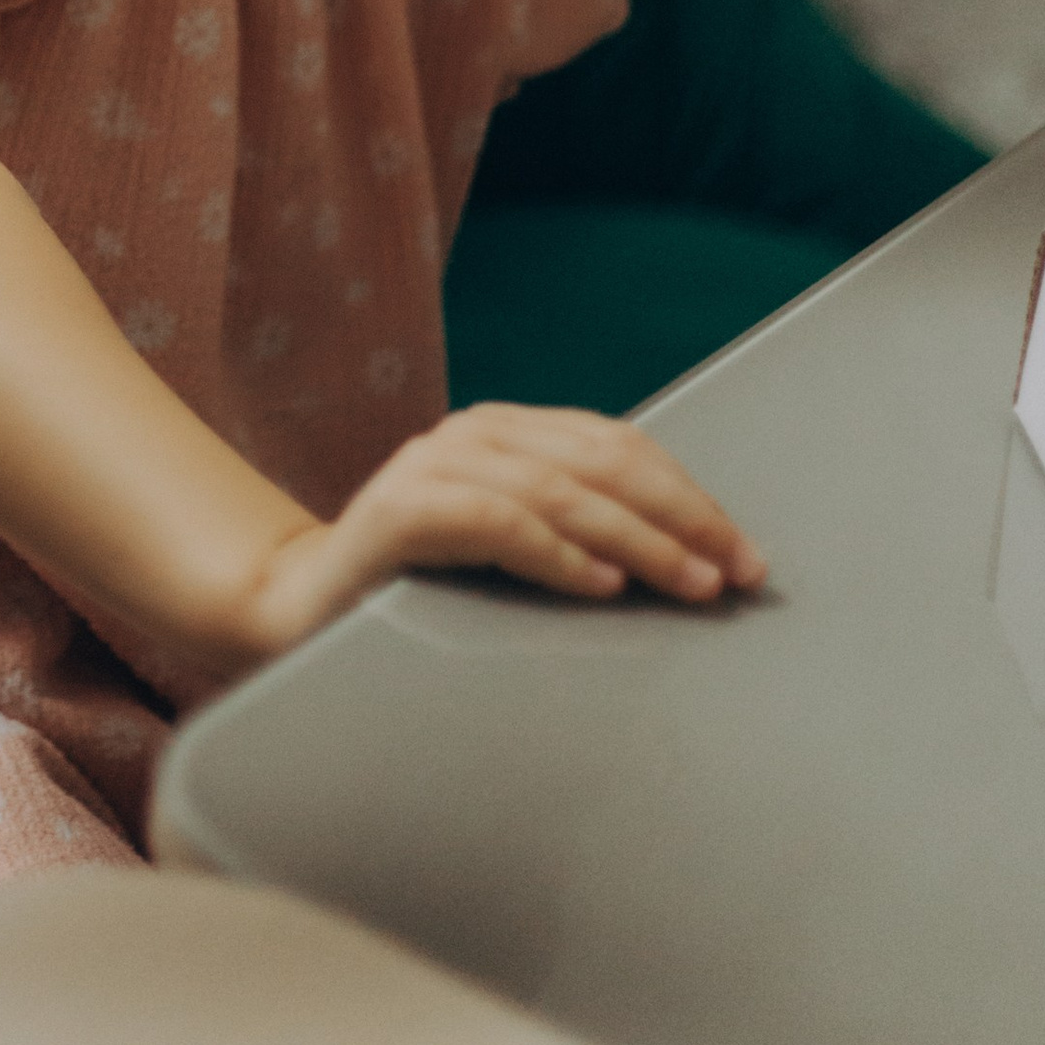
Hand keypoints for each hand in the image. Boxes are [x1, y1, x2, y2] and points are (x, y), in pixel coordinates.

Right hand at [233, 403, 766, 662]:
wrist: (297, 611)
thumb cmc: (419, 591)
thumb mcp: (509, 551)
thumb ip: (575, 535)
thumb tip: (692, 563)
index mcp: (502, 433)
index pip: (617, 445)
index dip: (689, 494)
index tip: (746, 553)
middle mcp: (469, 434)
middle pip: (600, 460)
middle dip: (682, 516)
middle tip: (739, 571)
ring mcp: (429, 465)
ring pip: (559, 488)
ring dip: (639, 539)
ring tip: (691, 583)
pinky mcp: (399, 511)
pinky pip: (497, 522)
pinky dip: (558, 551)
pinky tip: (602, 584)